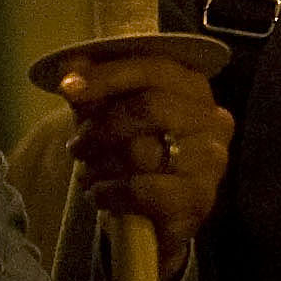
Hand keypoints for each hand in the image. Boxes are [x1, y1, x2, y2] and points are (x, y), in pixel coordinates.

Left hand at [55, 51, 228, 280]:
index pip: (154, 68)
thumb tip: (71, 63)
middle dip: (101, 126)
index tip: (68, 87)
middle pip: (149, 107)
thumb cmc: (135, 154)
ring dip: (100, 164)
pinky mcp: (200, 199)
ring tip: (86, 174)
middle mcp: (213, 119)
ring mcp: (212, 160)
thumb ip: (96, 89)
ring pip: (141, 151)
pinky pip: (143, 190)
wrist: (154, 217)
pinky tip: (100, 195)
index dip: (108, 75)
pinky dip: (111, 192)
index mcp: (194, 87)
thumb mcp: (112, 115)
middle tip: (76, 146)